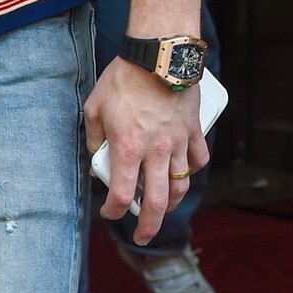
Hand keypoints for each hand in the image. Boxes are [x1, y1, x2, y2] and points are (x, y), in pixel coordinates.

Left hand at [84, 58, 208, 244]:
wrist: (159, 55)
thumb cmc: (124, 78)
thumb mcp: (94, 107)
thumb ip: (94, 137)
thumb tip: (96, 156)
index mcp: (128, 148)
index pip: (120, 194)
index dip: (113, 211)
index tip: (109, 213)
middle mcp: (155, 152)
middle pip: (156, 202)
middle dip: (149, 226)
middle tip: (143, 237)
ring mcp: (178, 143)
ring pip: (180, 185)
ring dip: (171, 203)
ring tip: (162, 209)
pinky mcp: (193, 131)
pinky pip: (198, 159)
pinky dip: (192, 170)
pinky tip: (184, 171)